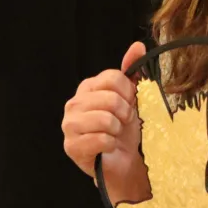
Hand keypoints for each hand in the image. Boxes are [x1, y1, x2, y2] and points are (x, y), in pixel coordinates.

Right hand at [62, 41, 148, 200]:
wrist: (123, 162)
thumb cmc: (126, 129)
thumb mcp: (133, 97)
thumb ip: (133, 71)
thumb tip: (138, 46)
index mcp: (88, 88)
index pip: (113, 78)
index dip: (128, 93)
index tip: (130, 104)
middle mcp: (74, 104)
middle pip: (110, 98)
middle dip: (125, 113)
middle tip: (123, 122)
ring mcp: (69, 125)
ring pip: (106, 119)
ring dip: (118, 130)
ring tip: (115, 134)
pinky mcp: (71, 147)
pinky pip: (102, 139)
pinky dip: (111, 145)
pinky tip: (108, 148)